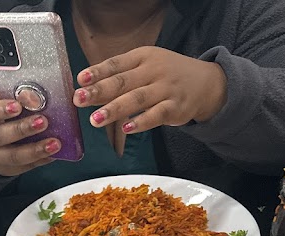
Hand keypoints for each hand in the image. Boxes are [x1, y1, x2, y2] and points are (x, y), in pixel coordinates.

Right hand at [0, 92, 60, 176]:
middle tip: (42, 121)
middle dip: (22, 129)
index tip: (17, 106)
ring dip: (35, 150)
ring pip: (14, 156)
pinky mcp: (9, 169)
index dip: (0, 110)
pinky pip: (26, 166)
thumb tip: (34, 96)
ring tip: (54, 143)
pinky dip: (41, 160)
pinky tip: (54, 154)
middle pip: (0, 136)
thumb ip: (14, 97)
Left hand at [72, 47, 227, 133]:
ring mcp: (165, 89)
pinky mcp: (175, 107)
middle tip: (79, 99)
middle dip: (99, 91)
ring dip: (115, 109)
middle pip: (123, 81)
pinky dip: (141, 122)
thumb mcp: (144, 67)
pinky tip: (127, 129)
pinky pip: (157, 115)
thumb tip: (86, 88)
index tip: (80, 80)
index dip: (98, 72)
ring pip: (137, 99)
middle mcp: (154, 71)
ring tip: (95, 119)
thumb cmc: (166, 75)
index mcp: (142, 57)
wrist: (205, 83)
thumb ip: (118, 77)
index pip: (116, 64)